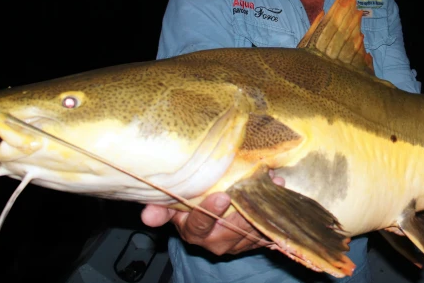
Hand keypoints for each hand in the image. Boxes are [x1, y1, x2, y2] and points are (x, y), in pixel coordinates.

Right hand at [141, 173, 284, 255]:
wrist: (214, 228)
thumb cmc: (193, 212)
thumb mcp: (176, 209)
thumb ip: (163, 209)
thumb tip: (146, 214)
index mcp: (195, 233)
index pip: (200, 226)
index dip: (209, 212)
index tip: (221, 196)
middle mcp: (217, 242)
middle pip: (232, 226)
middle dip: (243, 206)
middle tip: (251, 186)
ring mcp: (239, 243)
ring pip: (253, 225)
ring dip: (262, 203)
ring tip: (269, 181)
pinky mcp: (256, 240)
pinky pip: (268, 225)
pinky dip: (273, 207)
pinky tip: (277, 189)